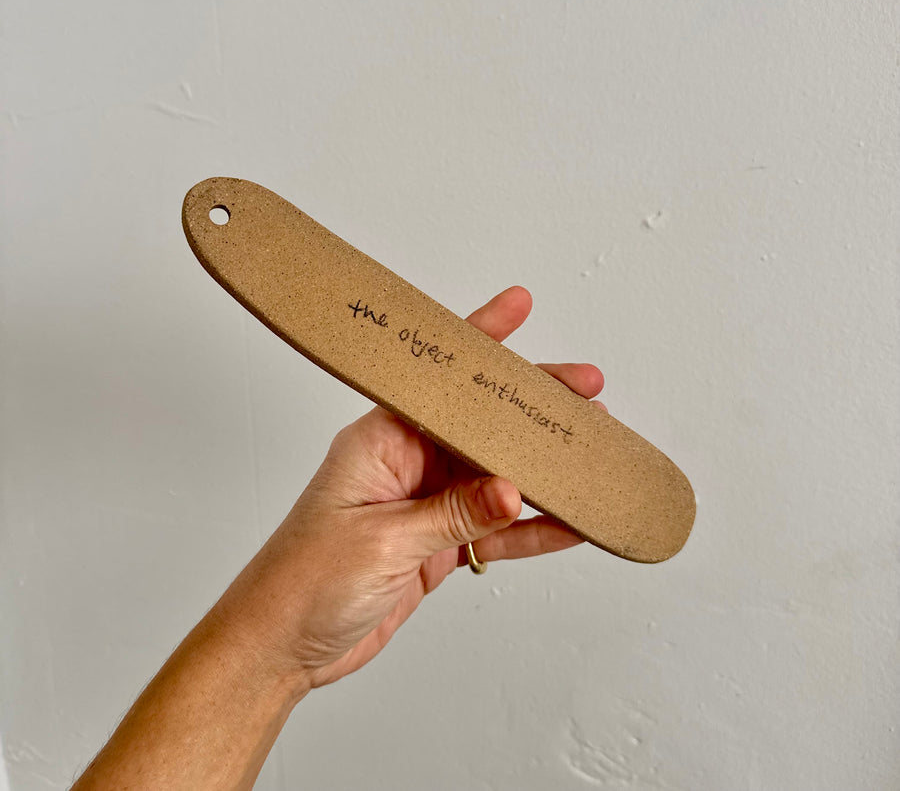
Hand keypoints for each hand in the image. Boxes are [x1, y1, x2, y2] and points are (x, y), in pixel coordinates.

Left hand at [212, 286, 605, 694]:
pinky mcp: (437, 544)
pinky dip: (531, 530)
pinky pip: (494, 530)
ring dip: (541, 472)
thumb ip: (452, 514)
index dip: (480, 340)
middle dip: (532, 410)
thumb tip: (512, 489)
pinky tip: (569, 525)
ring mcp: (426, 504)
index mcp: (381, 440)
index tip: (518, 307)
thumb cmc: (301, 582)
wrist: (282, 647)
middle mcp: (407, 463)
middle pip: (481, 427)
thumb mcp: (382, 540)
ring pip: (496, 477)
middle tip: (587, 397)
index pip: (437, 380)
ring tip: (591, 458)